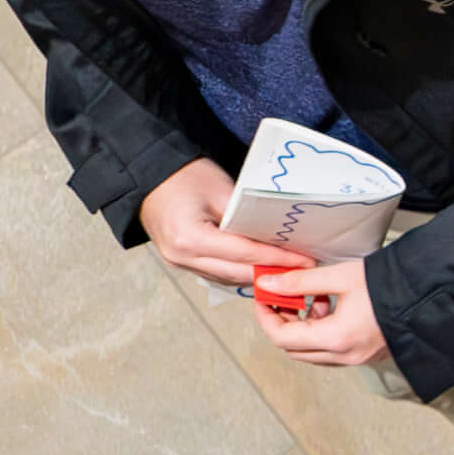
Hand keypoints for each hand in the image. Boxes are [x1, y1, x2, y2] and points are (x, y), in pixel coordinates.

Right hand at [138, 158, 313, 290]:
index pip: (245, 255)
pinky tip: (261, 267)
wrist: (149, 176)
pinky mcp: (181, 261)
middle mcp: (182, 257)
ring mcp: (178, 262)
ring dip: (257, 276)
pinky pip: (216, 273)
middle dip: (272, 273)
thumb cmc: (183, 176)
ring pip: (227, 278)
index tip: (304, 260)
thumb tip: (275, 237)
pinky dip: (239, 272)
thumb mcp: (222, 192)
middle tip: (303, 269)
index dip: (278, 259)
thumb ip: (247, 219)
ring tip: (288, 270)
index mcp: (190, 239)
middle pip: (237, 274)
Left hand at [253, 255, 389, 366]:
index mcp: (337, 338)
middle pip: (293, 350)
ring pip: (311, 352)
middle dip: (282, 324)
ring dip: (302, 329)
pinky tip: (331, 309)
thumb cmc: (392, 285)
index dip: (266, 317)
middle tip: (282, 298)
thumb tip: (269, 284)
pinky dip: (320, 333)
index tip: (264, 298)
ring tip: (314, 300)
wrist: (430, 294)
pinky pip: (330, 351)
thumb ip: (300, 282)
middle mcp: (345, 355)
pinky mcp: (366, 354)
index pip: (282, 337)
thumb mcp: (340, 277)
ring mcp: (357, 358)